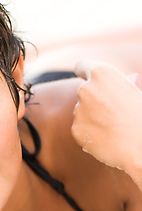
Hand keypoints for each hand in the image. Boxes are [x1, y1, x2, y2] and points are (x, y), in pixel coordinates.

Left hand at [72, 60, 141, 179]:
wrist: (140, 144)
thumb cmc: (141, 117)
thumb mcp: (136, 93)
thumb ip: (124, 85)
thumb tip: (130, 78)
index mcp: (101, 73)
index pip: (82, 66)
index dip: (85, 72)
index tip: (86, 79)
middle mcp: (85, 89)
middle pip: (83, 93)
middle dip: (93, 101)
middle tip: (112, 113)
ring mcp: (78, 110)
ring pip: (81, 112)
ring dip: (91, 118)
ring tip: (112, 128)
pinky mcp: (75, 129)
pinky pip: (80, 129)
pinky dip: (89, 133)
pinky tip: (106, 138)